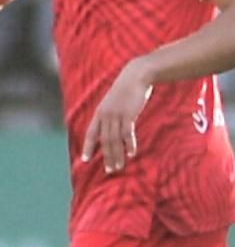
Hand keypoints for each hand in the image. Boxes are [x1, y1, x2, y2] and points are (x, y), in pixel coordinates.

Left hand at [81, 59, 154, 174]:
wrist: (136, 76)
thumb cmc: (127, 89)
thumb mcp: (115, 101)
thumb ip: (112, 113)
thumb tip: (115, 125)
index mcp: (100, 112)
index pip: (90, 133)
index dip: (87, 147)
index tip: (85, 160)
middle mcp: (105, 115)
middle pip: (104, 141)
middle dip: (106, 157)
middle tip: (109, 171)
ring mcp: (116, 115)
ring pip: (114, 140)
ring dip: (116, 155)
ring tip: (118, 167)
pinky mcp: (128, 115)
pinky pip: (127, 134)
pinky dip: (129, 145)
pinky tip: (131, 154)